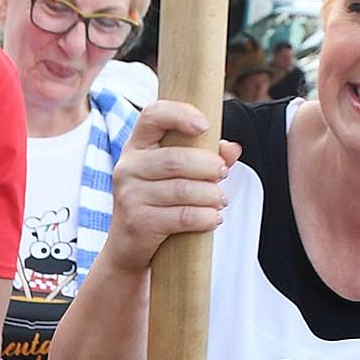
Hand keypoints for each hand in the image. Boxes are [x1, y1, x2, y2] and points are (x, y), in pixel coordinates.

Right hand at [97, 100, 240, 275]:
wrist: (127, 246)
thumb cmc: (156, 202)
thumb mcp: (175, 174)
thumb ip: (204, 156)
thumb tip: (233, 149)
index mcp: (137, 145)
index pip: (152, 115)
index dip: (180, 114)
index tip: (205, 126)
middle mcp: (127, 167)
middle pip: (175, 159)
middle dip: (208, 166)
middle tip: (223, 173)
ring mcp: (129, 195)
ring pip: (182, 190)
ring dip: (211, 195)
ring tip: (221, 200)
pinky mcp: (138, 222)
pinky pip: (182, 216)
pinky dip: (205, 217)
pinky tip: (213, 218)